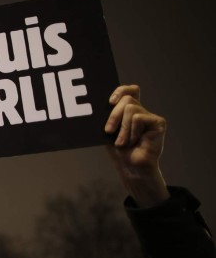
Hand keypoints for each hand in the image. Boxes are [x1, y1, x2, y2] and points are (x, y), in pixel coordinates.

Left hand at [104, 85, 169, 206]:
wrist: (130, 167)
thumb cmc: (119, 150)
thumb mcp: (109, 130)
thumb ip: (109, 116)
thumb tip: (99, 104)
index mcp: (128, 110)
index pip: (129, 90)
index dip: (120, 91)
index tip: (110, 101)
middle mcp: (141, 111)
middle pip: (127, 99)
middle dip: (113, 115)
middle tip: (108, 131)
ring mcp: (150, 116)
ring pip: (131, 109)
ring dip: (122, 128)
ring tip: (123, 142)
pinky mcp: (158, 122)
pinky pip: (139, 118)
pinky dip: (131, 131)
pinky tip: (134, 141)